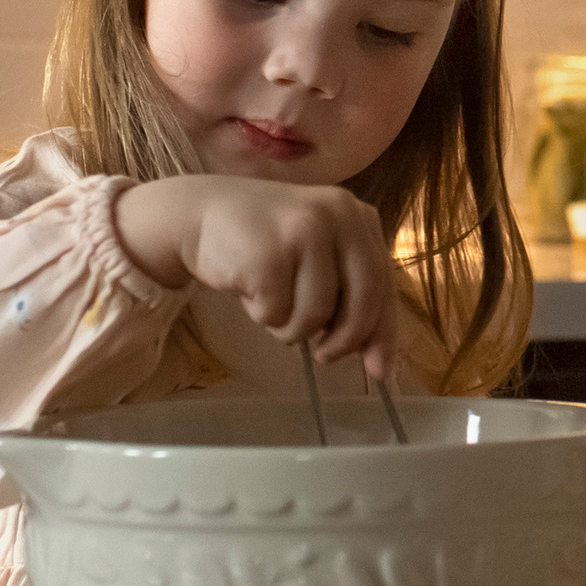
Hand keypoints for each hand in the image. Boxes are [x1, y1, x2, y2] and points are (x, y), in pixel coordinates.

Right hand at [115, 175, 396, 377]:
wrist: (201, 212)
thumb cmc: (266, 244)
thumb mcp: (318, 260)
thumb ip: (349, 296)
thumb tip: (380, 365)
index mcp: (359, 216)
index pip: (384, 283)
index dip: (383, 332)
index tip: (380, 372)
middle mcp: (339, 214)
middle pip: (363, 300)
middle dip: (343, 339)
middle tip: (321, 354)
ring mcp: (304, 229)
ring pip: (316, 313)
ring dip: (290, 326)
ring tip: (271, 301)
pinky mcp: (270, 251)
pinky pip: (277, 313)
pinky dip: (262, 314)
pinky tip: (249, 287)